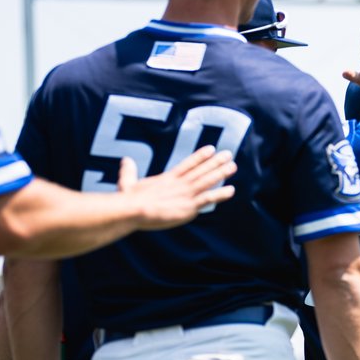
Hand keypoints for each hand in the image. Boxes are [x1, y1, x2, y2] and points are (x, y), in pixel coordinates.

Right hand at [120, 146, 236, 229]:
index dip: (200, 156)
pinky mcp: (189, 206)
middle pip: (201, 170)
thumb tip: (125, 160)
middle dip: (215, 162)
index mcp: (167, 179)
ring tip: (233, 166)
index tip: (211, 149)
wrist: (133, 210)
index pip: (187, 164)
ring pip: (207, 181)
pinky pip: (208, 199)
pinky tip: (231, 190)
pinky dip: (220, 194)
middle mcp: (179, 184)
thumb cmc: (128, 200)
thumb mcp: (127, 183)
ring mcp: (186, 194)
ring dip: (221, 173)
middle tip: (229, 154)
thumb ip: (129, 171)